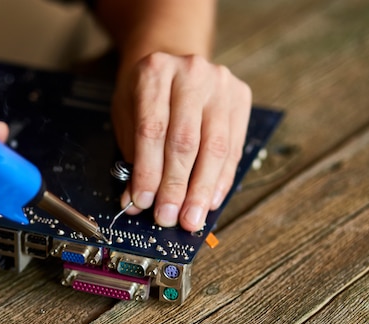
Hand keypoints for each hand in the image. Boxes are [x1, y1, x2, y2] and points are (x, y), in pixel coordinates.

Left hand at [112, 52, 251, 231]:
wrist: (173, 62)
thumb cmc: (145, 94)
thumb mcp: (127, 116)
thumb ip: (132, 156)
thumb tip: (137, 202)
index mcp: (155, 72)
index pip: (152, 130)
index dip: (149, 171)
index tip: (144, 202)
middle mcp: (191, 72)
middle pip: (186, 140)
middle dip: (176, 186)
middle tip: (169, 217)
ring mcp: (221, 83)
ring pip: (215, 147)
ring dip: (202, 190)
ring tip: (192, 218)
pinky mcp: (241, 97)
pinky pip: (233, 148)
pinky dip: (221, 179)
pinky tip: (211, 200)